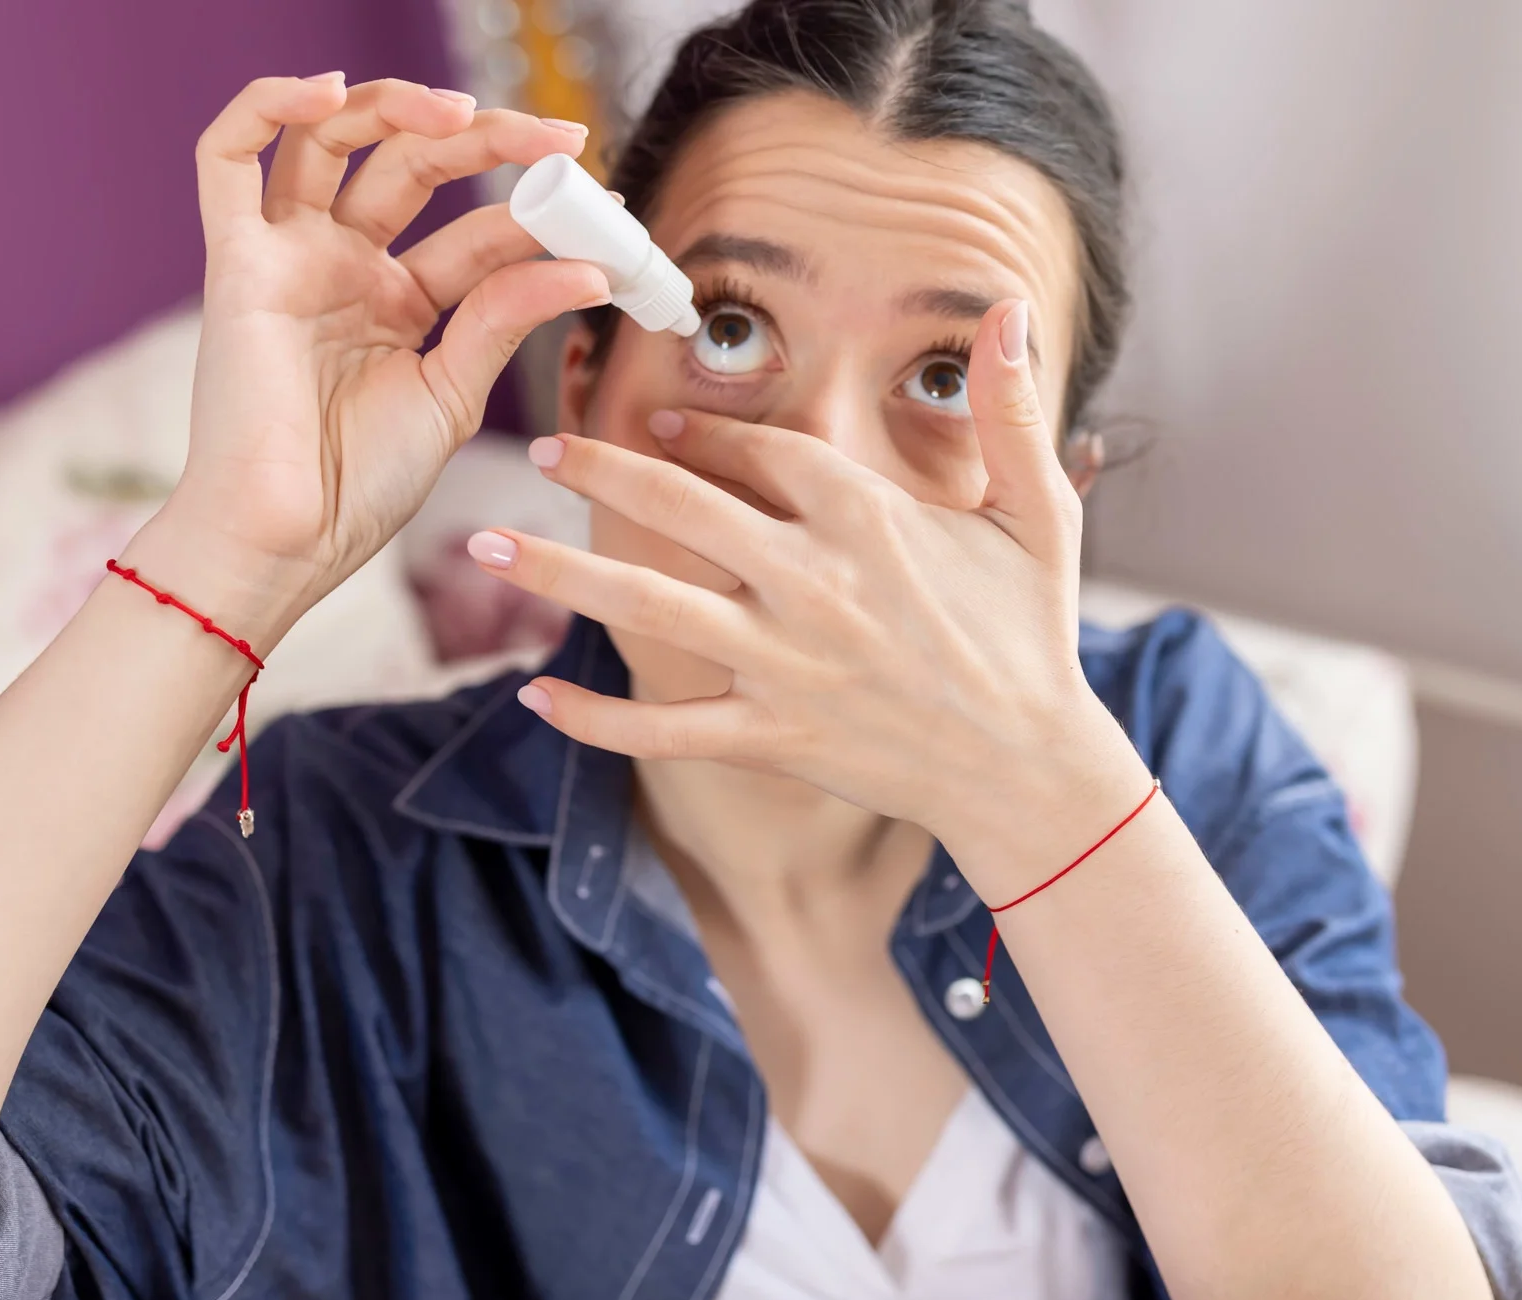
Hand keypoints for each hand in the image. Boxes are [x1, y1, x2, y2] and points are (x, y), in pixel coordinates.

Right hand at [133, 74, 609, 641]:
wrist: (286, 541)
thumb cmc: (357, 487)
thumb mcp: (452, 393)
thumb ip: (503, 319)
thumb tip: (585, 268)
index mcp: (395, 303)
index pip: (474, 231)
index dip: (535, 214)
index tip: (606, 213)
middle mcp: (339, 267)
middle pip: (410, 165)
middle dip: (487, 140)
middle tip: (559, 139)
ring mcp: (286, 259)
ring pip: (328, 140)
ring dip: (395, 107)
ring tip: (464, 113)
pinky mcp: (234, 263)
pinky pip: (225, 158)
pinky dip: (268, 106)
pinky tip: (330, 91)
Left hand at [471, 299, 1150, 851]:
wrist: (1028, 769)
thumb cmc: (1033, 636)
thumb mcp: (1040, 511)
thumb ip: (1010, 409)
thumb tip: (1008, 307)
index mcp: (869, 518)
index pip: (765, 452)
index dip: (707, 430)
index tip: (662, 416)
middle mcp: (813, 582)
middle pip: (681, 508)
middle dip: (602, 471)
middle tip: (543, 450)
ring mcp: (784, 664)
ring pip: (647, 608)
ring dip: (557, 573)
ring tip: (481, 546)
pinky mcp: (770, 737)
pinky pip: (663, 728)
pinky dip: (595, 717)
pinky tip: (535, 696)